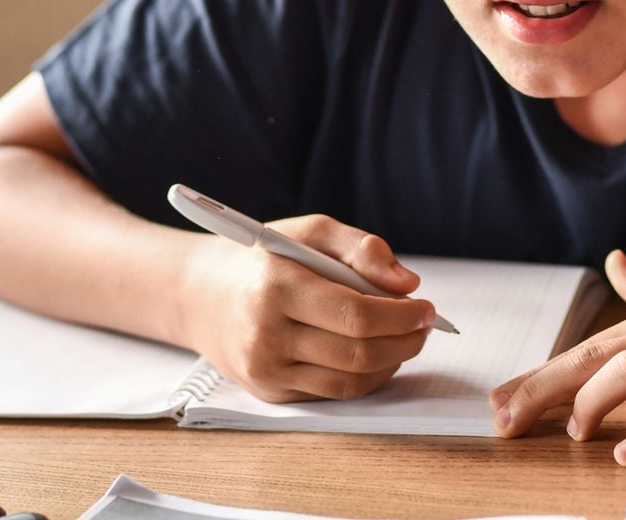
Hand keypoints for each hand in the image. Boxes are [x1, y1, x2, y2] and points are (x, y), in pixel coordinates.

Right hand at [176, 214, 434, 402]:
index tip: (426, 307)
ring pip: (350, 381)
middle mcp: (265, 333)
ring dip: (391, 363)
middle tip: (425, 325)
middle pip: (358, 353)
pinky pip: (332, 393)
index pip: (355, 314)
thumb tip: (407, 283)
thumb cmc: (262, 258)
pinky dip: (365, 377)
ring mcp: (265, 369)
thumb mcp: (308, 231)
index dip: (401, 316)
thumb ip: (361, 248)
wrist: (198, 294)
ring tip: (405, 339)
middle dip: (404, 341)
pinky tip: (377, 355)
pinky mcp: (269, 391)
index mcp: (275, 286)